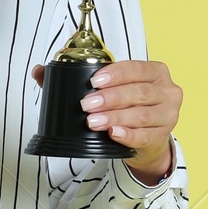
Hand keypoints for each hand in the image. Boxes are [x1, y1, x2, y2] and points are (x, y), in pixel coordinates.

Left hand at [33, 57, 181, 180]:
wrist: (147, 140)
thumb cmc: (128, 108)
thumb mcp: (109, 90)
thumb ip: (75, 79)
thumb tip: (39, 71)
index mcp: (155, 72)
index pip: (136, 69)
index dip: (116, 74)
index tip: (95, 81)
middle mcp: (167, 91)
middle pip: (138, 93)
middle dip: (110, 98)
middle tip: (86, 105)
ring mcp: (168, 115)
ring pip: (140, 115)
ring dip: (114, 118)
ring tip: (93, 122)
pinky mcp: (162, 137)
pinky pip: (144, 136)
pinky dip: (127, 135)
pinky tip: (113, 134)